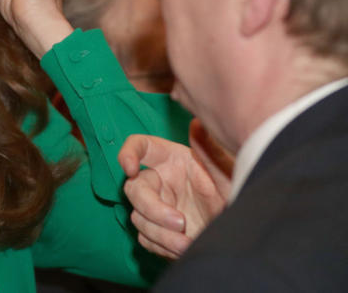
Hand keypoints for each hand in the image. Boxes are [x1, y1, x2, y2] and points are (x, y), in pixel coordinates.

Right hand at [118, 120, 231, 258]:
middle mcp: (160, 181)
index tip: (130, 168)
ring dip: (160, 233)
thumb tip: (197, 123)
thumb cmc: (236, 196)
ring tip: (186, 243)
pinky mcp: (157, 231)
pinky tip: (182, 248)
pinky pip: (146, 238)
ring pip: (138, 217)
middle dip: (152, 208)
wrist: (242, 232)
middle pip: (134, 188)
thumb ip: (210, 149)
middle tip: (180, 222)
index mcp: (171, 160)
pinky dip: (161, 245)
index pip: (140, 147)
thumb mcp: (227, 172)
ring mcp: (156, 207)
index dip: (128, 153)